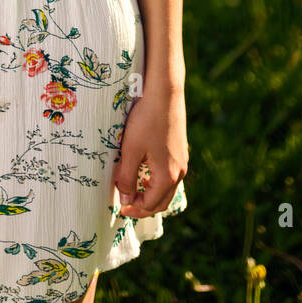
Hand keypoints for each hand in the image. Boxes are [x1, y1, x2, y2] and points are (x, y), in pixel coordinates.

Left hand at [112, 83, 187, 218]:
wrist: (164, 93)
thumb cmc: (146, 120)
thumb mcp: (131, 150)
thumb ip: (127, 178)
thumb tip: (125, 199)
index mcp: (168, 175)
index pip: (151, 204)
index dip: (134, 209)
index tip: (119, 207)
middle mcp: (179, 172)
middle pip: (162, 201)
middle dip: (144, 207)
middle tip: (126, 205)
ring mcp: (182, 161)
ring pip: (167, 189)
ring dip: (151, 195)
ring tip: (133, 190)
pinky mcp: (180, 151)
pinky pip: (170, 176)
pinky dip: (157, 182)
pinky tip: (144, 173)